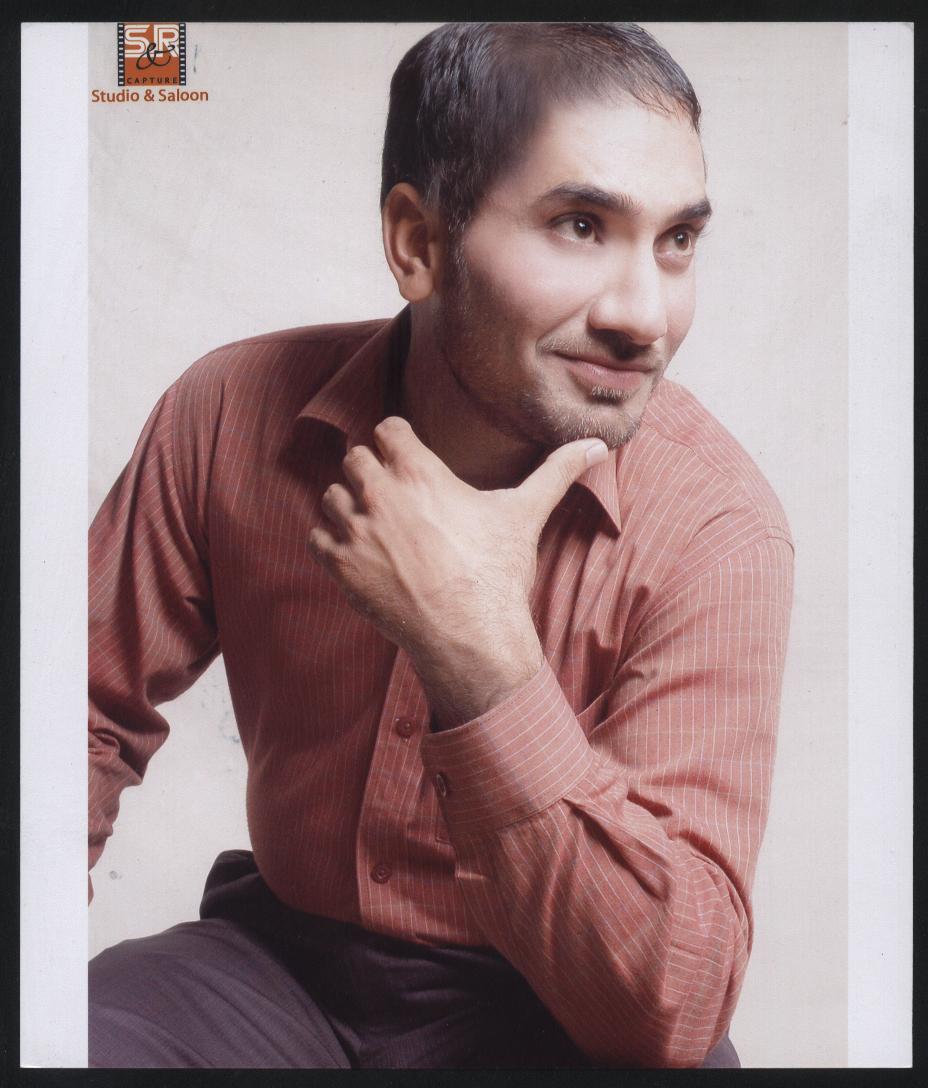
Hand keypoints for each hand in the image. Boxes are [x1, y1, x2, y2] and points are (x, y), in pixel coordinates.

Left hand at [308, 416, 607, 725]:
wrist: (470, 637)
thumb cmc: (497, 573)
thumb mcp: (525, 514)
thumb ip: (557, 472)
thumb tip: (599, 444)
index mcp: (419, 472)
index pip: (387, 428)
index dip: (398, 442)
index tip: (408, 458)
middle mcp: (379, 494)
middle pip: (354, 457)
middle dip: (371, 471)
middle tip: (394, 496)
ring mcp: (355, 532)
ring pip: (331, 496)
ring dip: (348, 505)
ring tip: (376, 526)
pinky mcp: (340, 568)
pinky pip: (316, 538)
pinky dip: (332, 542)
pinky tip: (359, 554)